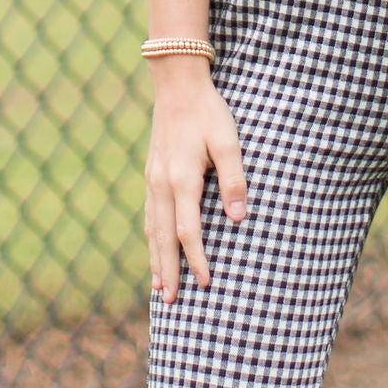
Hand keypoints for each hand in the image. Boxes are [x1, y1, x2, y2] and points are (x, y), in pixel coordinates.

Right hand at [144, 65, 248, 299]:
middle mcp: (161, 185)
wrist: (177, 84)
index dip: (197, 260)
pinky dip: (151, 238)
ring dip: (156, 259)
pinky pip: (149, 215)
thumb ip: (234, 180)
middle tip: (170, 302)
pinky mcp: (151, 174)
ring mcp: (152, 180)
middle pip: (163, 238)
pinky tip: (155, 248)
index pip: (188, 231)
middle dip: (168, 271)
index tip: (206, 283)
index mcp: (181, 179)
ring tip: (159, 286)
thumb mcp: (228, 141)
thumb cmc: (208, 112)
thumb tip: (239, 218)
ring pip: (152, 229)